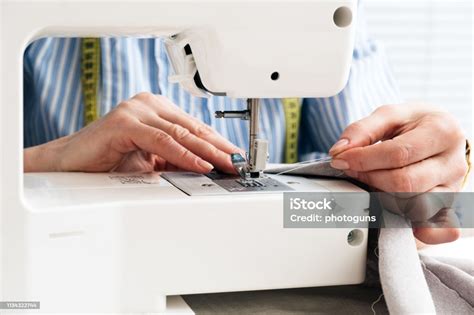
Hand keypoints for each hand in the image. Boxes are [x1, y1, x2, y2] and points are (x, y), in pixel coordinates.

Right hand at [24, 92, 242, 173]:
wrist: (69, 167)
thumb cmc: (108, 164)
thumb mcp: (152, 162)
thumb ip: (176, 161)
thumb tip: (208, 169)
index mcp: (157, 111)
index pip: (196, 128)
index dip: (219, 144)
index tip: (238, 158)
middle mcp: (149, 106)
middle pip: (193, 129)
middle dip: (220, 148)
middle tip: (240, 163)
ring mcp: (137, 111)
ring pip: (182, 133)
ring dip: (209, 152)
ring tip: (227, 165)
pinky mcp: (125, 123)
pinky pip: (162, 141)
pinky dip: (184, 155)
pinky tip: (201, 165)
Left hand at [329, 104, 467, 243]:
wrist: (440, 133)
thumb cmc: (414, 124)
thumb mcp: (388, 115)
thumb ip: (362, 130)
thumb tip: (340, 151)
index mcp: (442, 132)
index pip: (398, 154)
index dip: (363, 160)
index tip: (341, 160)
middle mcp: (453, 162)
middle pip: (405, 183)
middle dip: (370, 179)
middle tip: (353, 171)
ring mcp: (453, 188)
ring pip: (415, 206)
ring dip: (385, 199)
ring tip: (374, 184)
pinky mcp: (448, 207)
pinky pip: (437, 228)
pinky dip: (419, 230)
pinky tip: (404, 224)